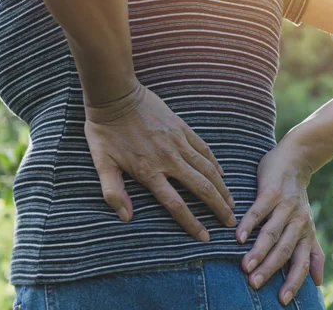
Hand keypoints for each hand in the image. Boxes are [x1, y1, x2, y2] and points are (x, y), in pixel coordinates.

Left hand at [83, 80, 235, 241]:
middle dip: (218, 207)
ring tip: (231, 202)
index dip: (192, 222)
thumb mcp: (101, 163)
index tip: (205, 236)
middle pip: (201, 188)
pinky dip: (215, 163)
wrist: (116, 95)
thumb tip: (125, 217)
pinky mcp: (183, 129)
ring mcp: (179, 143)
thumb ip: (113, 191)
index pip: (176, 204)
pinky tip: (221, 174)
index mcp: (149, 171)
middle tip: (230, 221)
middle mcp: (169, 159)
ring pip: (208, 169)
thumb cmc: (105, 132)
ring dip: (222, 188)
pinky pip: (204, 149)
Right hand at [234, 142, 324, 305]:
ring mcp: (285, 205)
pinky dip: (249, 223)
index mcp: (305, 232)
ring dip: (259, 250)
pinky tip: (237, 236)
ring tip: (245, 266)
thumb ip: (313, 252)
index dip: (293, 281)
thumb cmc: (296, 197)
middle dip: (270, 268)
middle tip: (254, 284)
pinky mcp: (272, 191)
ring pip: (271, 232)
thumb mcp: (307, 224)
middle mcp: (297, 221)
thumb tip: (319, 282)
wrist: (296, 159)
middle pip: (284, 249)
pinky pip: (259, 210)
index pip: (300, 261)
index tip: (282, 301)